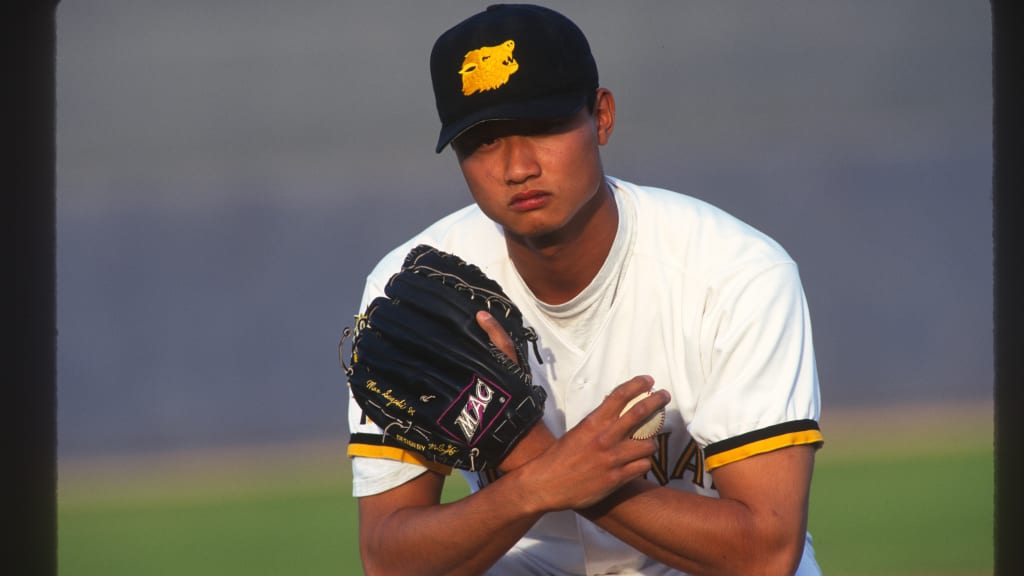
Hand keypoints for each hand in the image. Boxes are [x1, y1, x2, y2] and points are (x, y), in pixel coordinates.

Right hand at [477, 310, 671, 508]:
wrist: (546, 484)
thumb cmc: (560, 457)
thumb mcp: (577, 432)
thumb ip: (597, 422)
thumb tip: (614, 411)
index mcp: (593, 423)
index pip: (620, 396)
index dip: (637, 385)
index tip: (648, 380)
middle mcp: (605, 438)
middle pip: (640, 413)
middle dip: (656, 401)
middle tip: (664, 396)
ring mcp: (612, 459)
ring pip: (648, 444)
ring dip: (651, 442)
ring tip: (648, 442)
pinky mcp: (616, 478)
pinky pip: (642, 466)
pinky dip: (644, 462)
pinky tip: (639, 462)